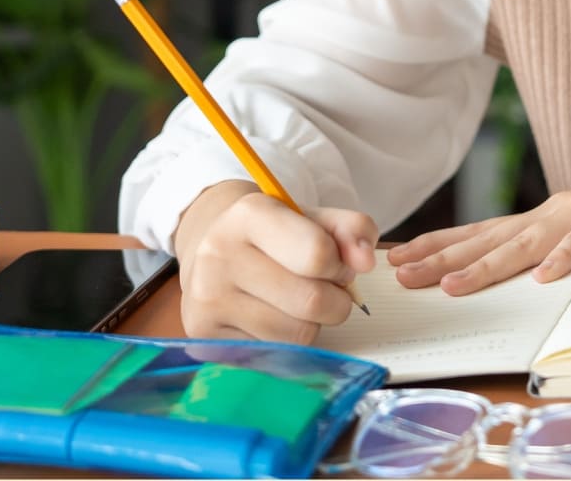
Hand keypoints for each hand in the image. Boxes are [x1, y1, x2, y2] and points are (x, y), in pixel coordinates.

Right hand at [173, 179, 378, 342]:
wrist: (212, 247)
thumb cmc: (273, 235)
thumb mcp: (314, 219)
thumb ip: (352, 230)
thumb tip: (366, 261)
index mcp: (250, 215)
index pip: (317, 254)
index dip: (340, 266)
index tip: (336, 265)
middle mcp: (219, 255)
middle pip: (311, 301)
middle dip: (335, 300)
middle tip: (325, 289)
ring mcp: (207, 299)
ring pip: (297, 334)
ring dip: (312, 324)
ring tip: (296, 303)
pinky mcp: (204, 336)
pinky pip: (274, 355)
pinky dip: (286, 342)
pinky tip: (272, 318)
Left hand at [385, 147, 570, 295]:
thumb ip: (556, 252)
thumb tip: (525, 280)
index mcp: (543, 219)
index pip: (479, 235)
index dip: (438, 246)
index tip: (399, 258)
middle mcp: (551, 214)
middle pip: (486, 239)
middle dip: (439, 257)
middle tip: (398, 273)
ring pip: (522, 243)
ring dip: (484, 265)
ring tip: (449, 283)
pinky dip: (562, 259)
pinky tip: (542, 276)